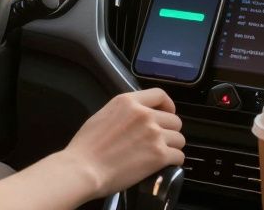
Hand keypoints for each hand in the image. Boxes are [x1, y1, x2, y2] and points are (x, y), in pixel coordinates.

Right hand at [60, 89, 184, 197]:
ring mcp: (154, 134)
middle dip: (169, 131)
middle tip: (159, 141)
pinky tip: (163, 165)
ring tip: (159, 154)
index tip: (167, 114)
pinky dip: (173, 161)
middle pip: (174, 120)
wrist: (84, 168)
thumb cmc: (86, 146)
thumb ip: (124, 112)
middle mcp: (145, 114)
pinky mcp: (159, 155)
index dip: (167, 106)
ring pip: (179, 139)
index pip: (160, 95)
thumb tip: (135, 118)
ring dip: (172, 147)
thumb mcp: (103, 115)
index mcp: (128, 102)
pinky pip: (179, 156)